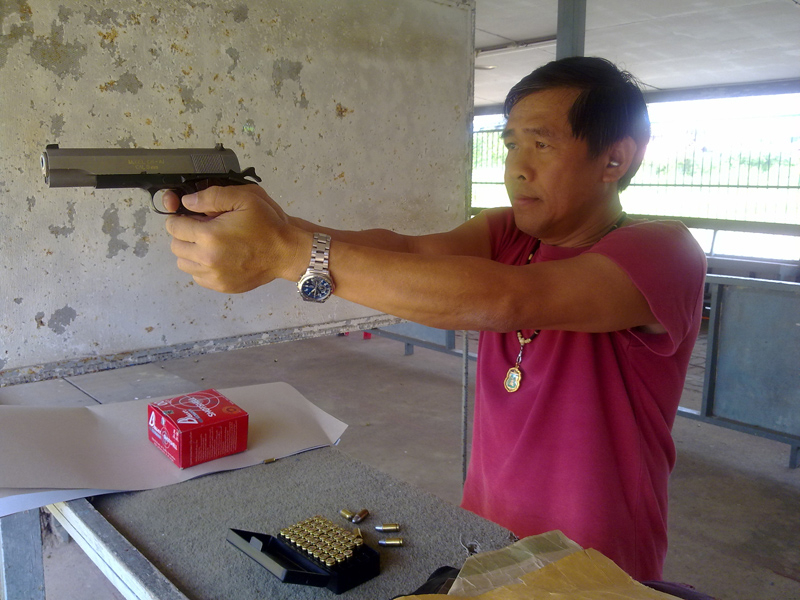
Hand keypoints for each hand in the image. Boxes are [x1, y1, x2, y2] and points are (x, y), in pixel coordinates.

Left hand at [165, 184, 305, 292]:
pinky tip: (218, 257)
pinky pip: (198, 277)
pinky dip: (202, 267)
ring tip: (209, 244)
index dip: (180, 217)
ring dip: (191, 252)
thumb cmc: (268, 225)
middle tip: (202, 228)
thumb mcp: (244, 198)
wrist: (286, 252)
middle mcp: (207, 259)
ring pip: (184, 264)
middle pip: (176, 246)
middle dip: (184, 235)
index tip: (190, 216)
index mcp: (210, 235)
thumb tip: (187, 202)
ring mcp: (214, 276)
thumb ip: (212, 196)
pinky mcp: (222, 286)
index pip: (173, 226)